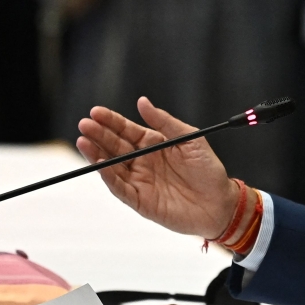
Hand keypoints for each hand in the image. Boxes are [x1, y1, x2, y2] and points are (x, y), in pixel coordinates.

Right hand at [76, 97, 238, 238]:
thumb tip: (142, 102)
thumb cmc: (208, 169)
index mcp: (153, 144)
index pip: (126, 130)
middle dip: (98, 135)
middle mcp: (142, 161)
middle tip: (84, 124)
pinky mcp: (140, 201)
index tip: (95, 112)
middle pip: (114, 146)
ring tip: (83, 141)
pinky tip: (99, 165)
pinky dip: (108, 178)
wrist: (220, 202)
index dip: (110, 121)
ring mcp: (139, 181)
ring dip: (96, 155)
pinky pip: (120, 188)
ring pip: (111, 166)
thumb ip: (164, 122)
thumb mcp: (189, 138)